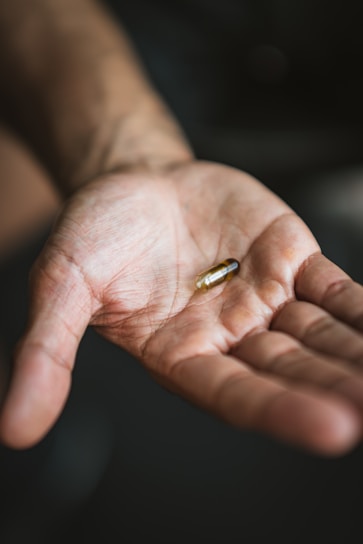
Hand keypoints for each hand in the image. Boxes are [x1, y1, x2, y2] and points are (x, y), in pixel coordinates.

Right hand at [2, 160, 362, 454]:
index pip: (235, 393)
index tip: (330, 430)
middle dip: (336, 389)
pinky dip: (362, 309)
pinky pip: (334, 289)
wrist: (136, 179)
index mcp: (179, 354)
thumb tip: (13, 429)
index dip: (279, 411)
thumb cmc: (98, 231)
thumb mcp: (62, 284)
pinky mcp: (289, 262)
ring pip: (322, 337)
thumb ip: (46, 352)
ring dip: (358, 356)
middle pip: (290, 371)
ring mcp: (265, 300)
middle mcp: (230, 337)